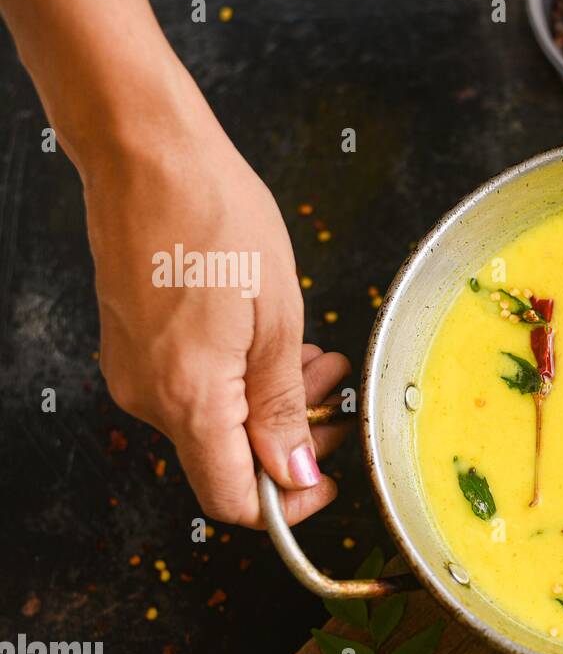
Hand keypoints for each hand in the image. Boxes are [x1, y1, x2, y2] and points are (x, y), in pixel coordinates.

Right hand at [84, 119, 350, 526]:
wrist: (145, 153)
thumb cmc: (215, 218)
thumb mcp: (276, 319)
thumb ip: (282, 406)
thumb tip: (292, 473)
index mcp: (189, 399)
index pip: (233, 500)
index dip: (288, 500)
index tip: (329, 473)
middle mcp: (150, 397)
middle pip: (229, 461)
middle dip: (293, 437)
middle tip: (337, 395)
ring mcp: (136, 372)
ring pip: (216, 422)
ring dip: (274, 401)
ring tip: (318, 358)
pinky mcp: (134, 346)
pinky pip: (194, 389)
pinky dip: (241, 378)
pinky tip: (275, 343)